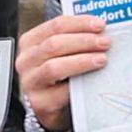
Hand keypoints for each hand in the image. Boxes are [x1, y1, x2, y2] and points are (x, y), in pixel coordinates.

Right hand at [18, 13, 111, 131]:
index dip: (80, 23)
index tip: (100, 24)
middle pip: (54, 44)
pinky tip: (93, 80)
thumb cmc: (58, 76)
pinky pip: (60, 91)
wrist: (51, 107)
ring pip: (54, 66)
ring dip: (82, 61)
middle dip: (84, 41)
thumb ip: (74, 40)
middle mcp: (26, 60)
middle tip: (105, 42)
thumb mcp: (61, 54)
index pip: (55, 25)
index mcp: (30, 41)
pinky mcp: (39, 102)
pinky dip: (79, 84)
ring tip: (102, 59)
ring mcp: (30, 82)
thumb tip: (102, 30)